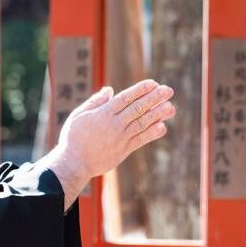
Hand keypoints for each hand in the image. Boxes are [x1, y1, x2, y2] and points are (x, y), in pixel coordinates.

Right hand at [56, 79, 175, 178]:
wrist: (74, 163)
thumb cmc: (73, 138)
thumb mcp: (79, 115)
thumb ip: (94, 102)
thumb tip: (109, 90)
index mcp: (103, 113)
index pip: (126, 98)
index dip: (140, 90)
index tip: (153, 83)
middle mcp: (114, 124)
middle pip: (138, 108)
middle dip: (154, 98)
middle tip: (168, 90)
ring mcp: (120, 137)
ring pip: (142, 123)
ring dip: (158, 114)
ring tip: (171, 107)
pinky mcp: (124, 150)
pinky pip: (141, 140)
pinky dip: (152, 133)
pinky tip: (162, 127)